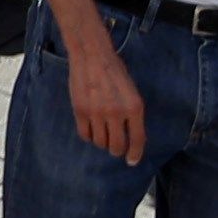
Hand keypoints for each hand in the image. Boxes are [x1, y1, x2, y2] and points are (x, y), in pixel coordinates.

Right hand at [54, 8, 147, 160]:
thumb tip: (129, 136)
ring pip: (100, 141)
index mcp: (134, 107)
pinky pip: (84, 134)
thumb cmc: (115, 72)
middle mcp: (117, 112)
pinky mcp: (80, 110)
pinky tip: (91, 130)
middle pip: (116, 145)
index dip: (135, 153)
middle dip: (117, 150)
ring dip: (102, 142)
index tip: (132, 161)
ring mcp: (97, 112)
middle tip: (115, 149)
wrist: (92, 56)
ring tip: (102, 134)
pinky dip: (88, 136)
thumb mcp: (132, 92)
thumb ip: (131, 113)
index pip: (137, 139)